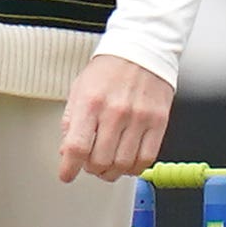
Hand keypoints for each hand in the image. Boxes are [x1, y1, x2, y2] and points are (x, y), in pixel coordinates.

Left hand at [57, 54, 172, 183]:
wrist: (141, 51)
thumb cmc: (108, 71)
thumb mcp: (79, 90)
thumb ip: (71, 122)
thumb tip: (67, 152)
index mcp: (90, 103)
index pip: (77, 146)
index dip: (70, 168)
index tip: (67, 175)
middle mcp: (115, 112)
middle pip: (101, 160)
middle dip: (92, 169)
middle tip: (90, 165)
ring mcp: (139, 118)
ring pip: (123, 163)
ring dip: (112, 171)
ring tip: (108, 165)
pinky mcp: (159, 122)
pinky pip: (147, 158)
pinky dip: (134, 168)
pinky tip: (127, 162)